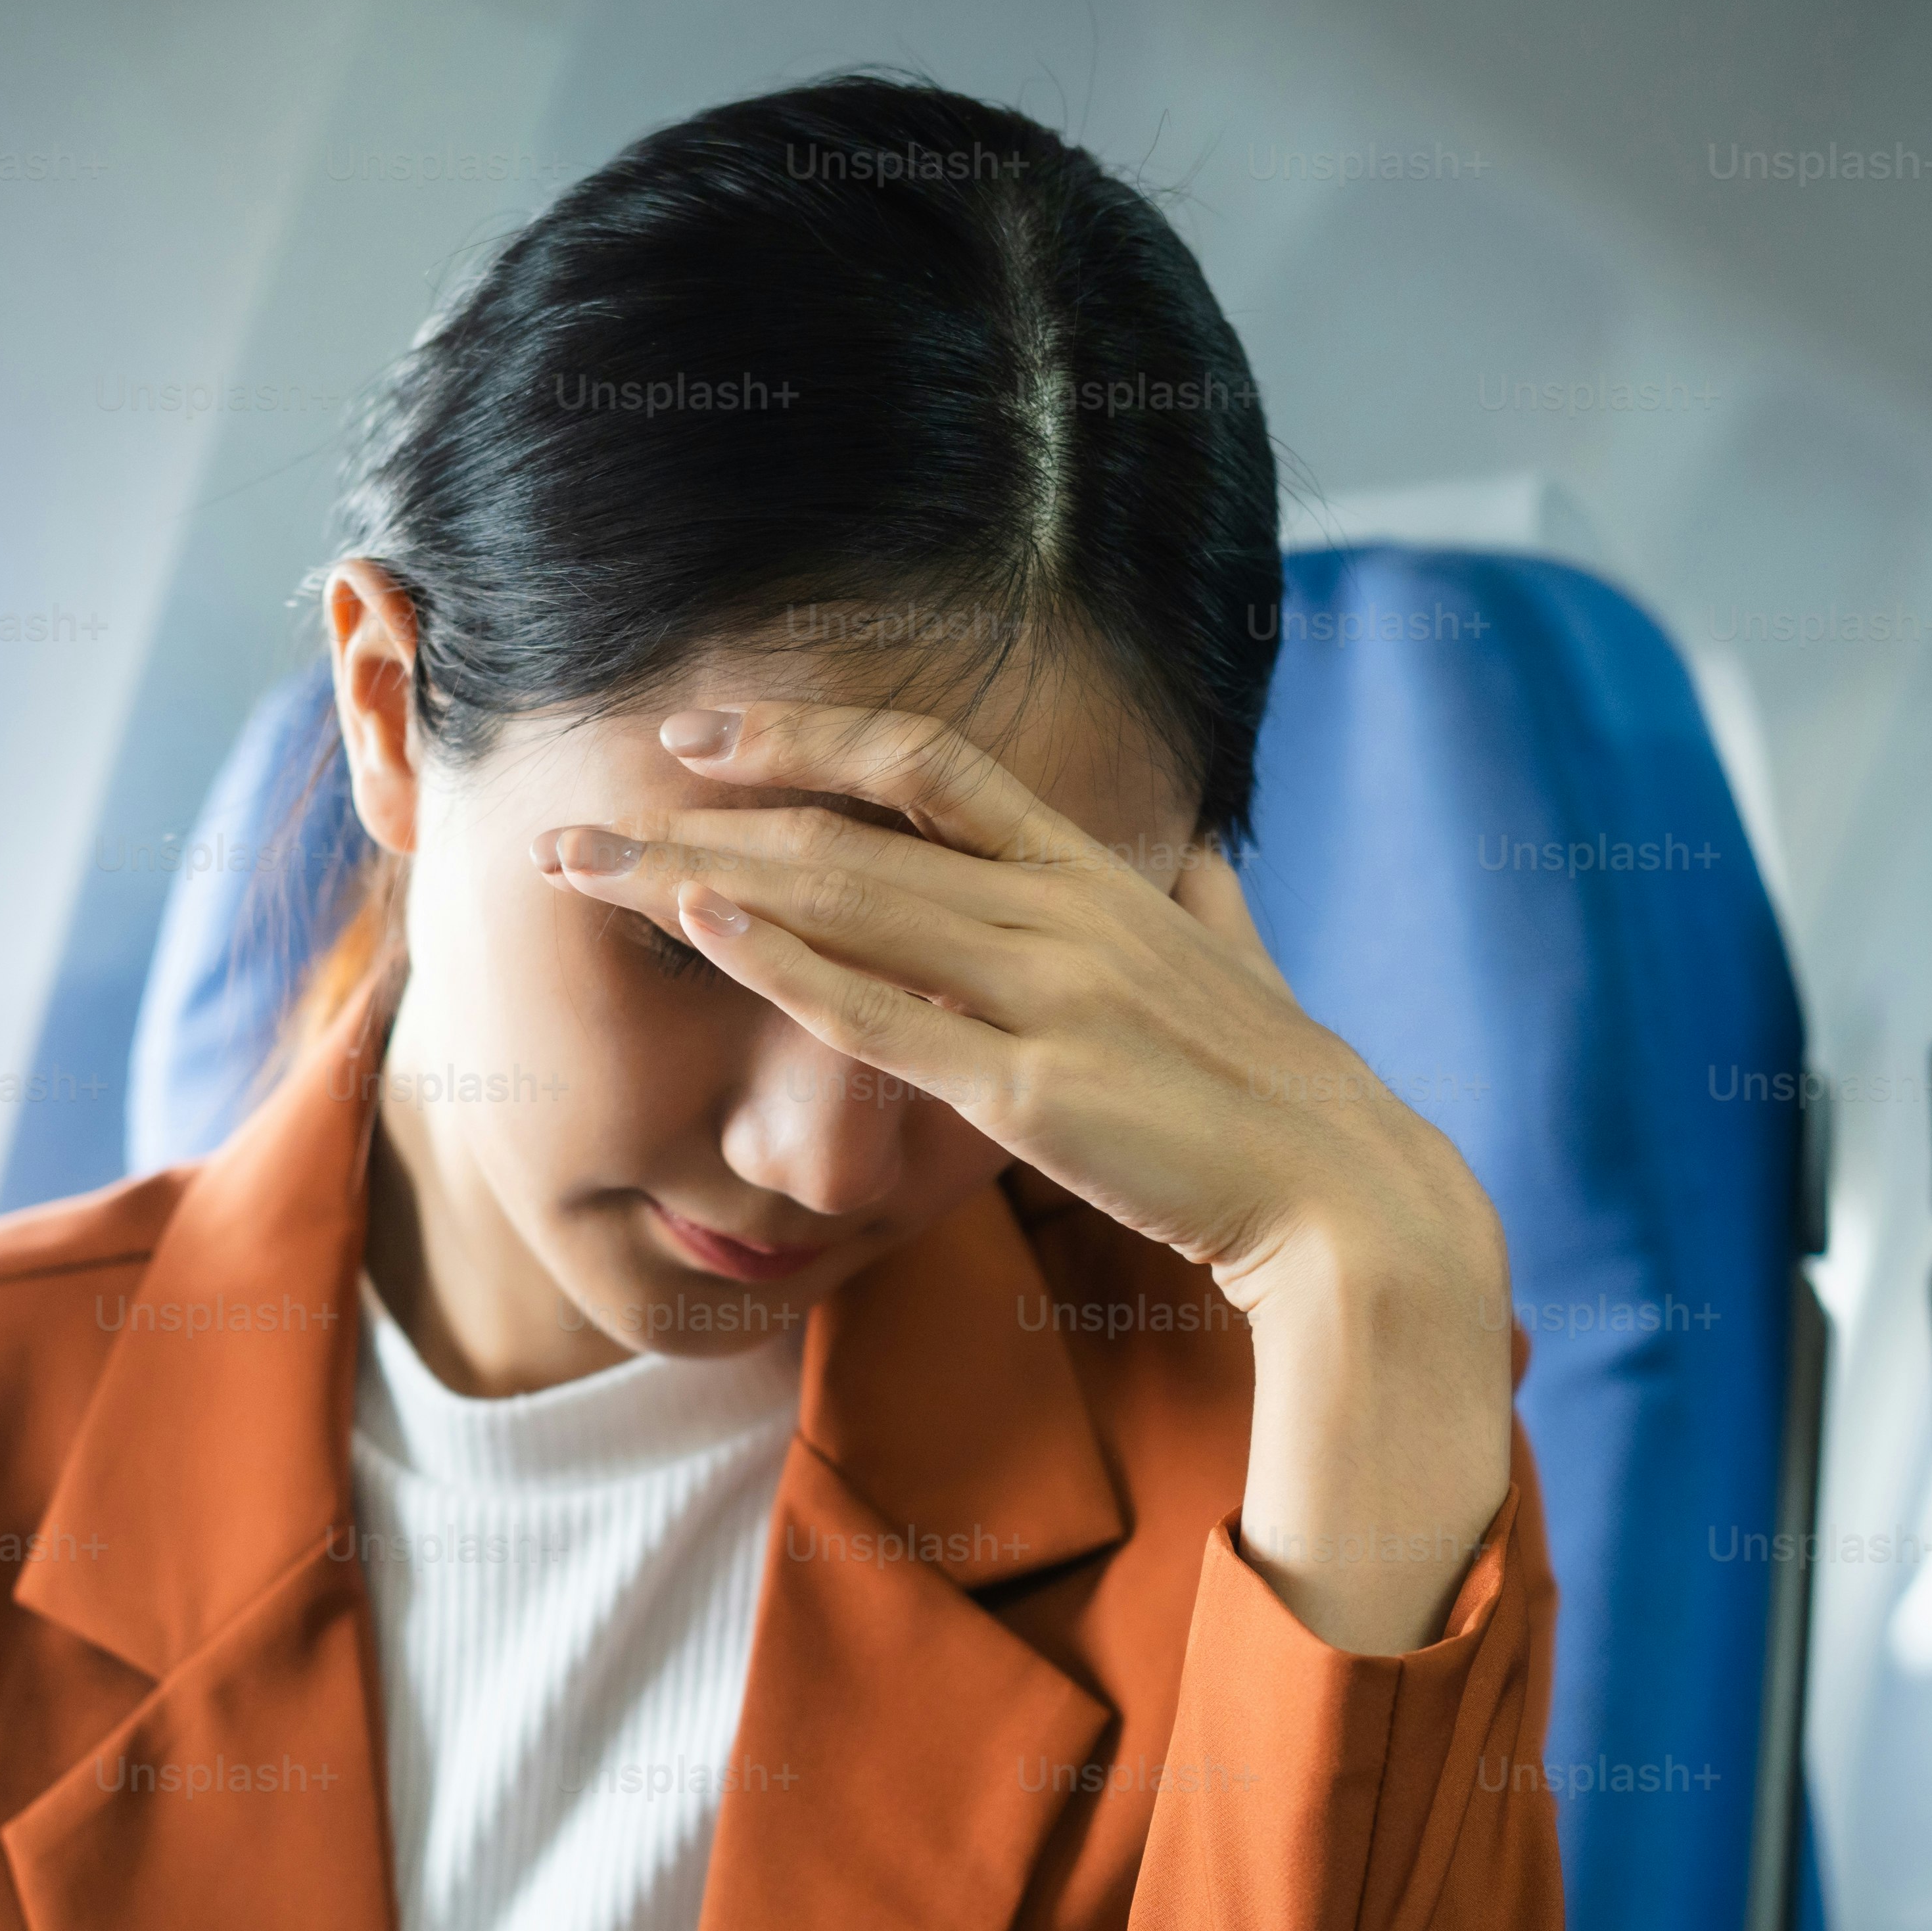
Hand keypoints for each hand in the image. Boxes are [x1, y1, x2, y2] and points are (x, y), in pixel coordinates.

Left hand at [533, 699, 1482, 1313]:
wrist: (1348, 1200)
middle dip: (699, 815)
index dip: (807, 731)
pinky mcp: (1034, 1091)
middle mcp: (1063, 910)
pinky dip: (786, 965)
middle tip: (583, 817)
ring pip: (843, 899)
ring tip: (589, 868)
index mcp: (1100, 874)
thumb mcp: (1239, 969)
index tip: (701, 730)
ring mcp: (1049, 993)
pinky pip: (885, 1015)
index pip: (931, 760)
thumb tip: (1198, 857)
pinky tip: (704, 933)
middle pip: (848, 824)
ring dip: (700, 878)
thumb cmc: (1287, 1097)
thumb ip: (1203, 905)